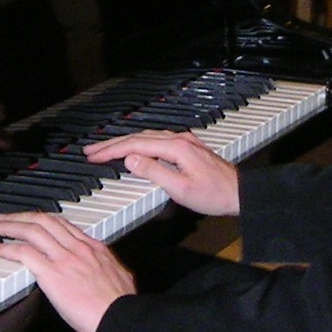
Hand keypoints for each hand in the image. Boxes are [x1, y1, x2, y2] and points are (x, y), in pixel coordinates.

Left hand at [0, 211, 135, 331]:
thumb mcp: (120, 277)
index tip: (33, 221)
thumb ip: (107, 269)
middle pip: (45, 220)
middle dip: (23, 216)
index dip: (44, 220)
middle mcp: (78, 247)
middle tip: (7, 218)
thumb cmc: (121, 306)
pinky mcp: (51, 274)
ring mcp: (64, 258)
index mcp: (94, 248)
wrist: (119, 318)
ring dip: (9, 225)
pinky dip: (6, 248)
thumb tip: (104, 272)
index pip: (64, 224)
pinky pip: (23, 252)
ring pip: (31, 230)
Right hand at [83, 130, 238, 217]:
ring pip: (146, 137)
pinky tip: (133, 149)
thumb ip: (154, 172)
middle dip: (112, 143)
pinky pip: (156, 140)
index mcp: (175, 147)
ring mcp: (184, 141)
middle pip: (138, 137)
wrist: (241, 193)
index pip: (134, 145)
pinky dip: (139, 143)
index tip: (93, 156)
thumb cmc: (214, 195)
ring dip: (124, 142)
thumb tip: (130, 160)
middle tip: (91, 151)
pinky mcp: (187, 147)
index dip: (111, 150)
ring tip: (106, 150)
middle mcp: (179, 139)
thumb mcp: (180, 189)